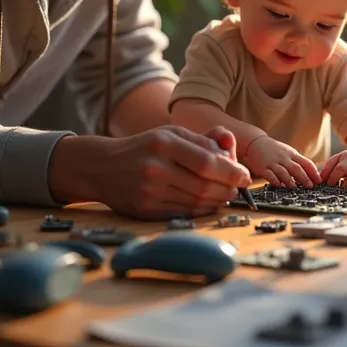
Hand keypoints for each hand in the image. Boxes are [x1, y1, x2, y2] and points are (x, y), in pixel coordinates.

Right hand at [50, 125, 250, 219]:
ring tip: (224, 193)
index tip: (245, 176)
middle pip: (204, 185)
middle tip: (237, 187)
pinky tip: (207, 203)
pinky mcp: (145, 210)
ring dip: (217, 200)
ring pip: (196, 202)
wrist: (102, 166)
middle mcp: (155, 167)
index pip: (208, 162)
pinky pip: (183, 213)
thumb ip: (203, 139)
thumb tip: (231, 148)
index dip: (231, 172)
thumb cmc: (144, 146)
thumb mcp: (171, 133)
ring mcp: (149, 191)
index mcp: (164, 142)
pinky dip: (201, 210)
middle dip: (228, 188)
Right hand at [245, 136, 321, 187]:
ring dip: (289, 180)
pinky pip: (269, 174)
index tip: (319, 181)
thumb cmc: (275, 150)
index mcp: (292, 154)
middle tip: (310, 186)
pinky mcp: (263, 167)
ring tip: (294, 187)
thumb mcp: (289, 152)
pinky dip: (274, 179)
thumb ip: (298, 163)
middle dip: (304, 177)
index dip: (313, 172)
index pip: (306, 163)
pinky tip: (278, 184)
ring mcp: (273, 162)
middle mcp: (284, 158)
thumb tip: (312, 176)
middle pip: (296, 168)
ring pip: (282, 171)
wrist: (256, 142)